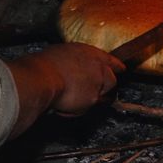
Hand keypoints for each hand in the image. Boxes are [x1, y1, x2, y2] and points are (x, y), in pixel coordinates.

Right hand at [6, 43, 124, 136]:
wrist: (42, 77)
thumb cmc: (45, 64)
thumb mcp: (62, 53)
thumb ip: (74, 61)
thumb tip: (71, 66)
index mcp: (90, 53)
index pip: (110, 60)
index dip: (116, 66)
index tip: (121, 69)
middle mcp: (98, 67)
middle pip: (111, 80)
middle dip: (103, 88)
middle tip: (88, 92)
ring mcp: (97, 83)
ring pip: (99, 96)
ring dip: (88, 99)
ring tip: (70, 99)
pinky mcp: (92, 99)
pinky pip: (86, 108)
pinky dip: (76, 110)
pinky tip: (63, 106)